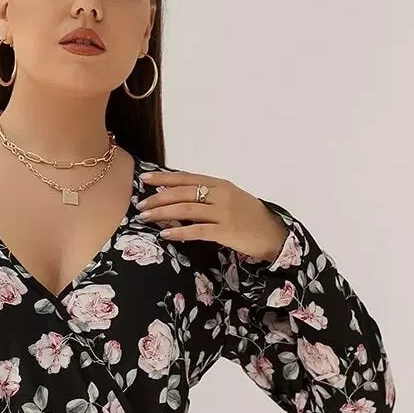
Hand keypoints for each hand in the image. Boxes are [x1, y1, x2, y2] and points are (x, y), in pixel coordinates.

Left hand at [138, 170, 287, 263]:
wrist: (272, 232)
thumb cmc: (248, 216)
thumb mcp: (228, 198)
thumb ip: (207, 195)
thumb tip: (178, 196)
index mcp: (219, 184)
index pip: (186, 177)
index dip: (164, 178)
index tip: (145, 179)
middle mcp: (220, 195)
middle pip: (183, 192)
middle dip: (159, 197)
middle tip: (140, 204)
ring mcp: (224, 213)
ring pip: (187, 210)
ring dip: (163, 213)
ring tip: (146, 217)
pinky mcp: (226, 231)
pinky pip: (198, 231)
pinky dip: (180, 232)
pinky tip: (165, 235)